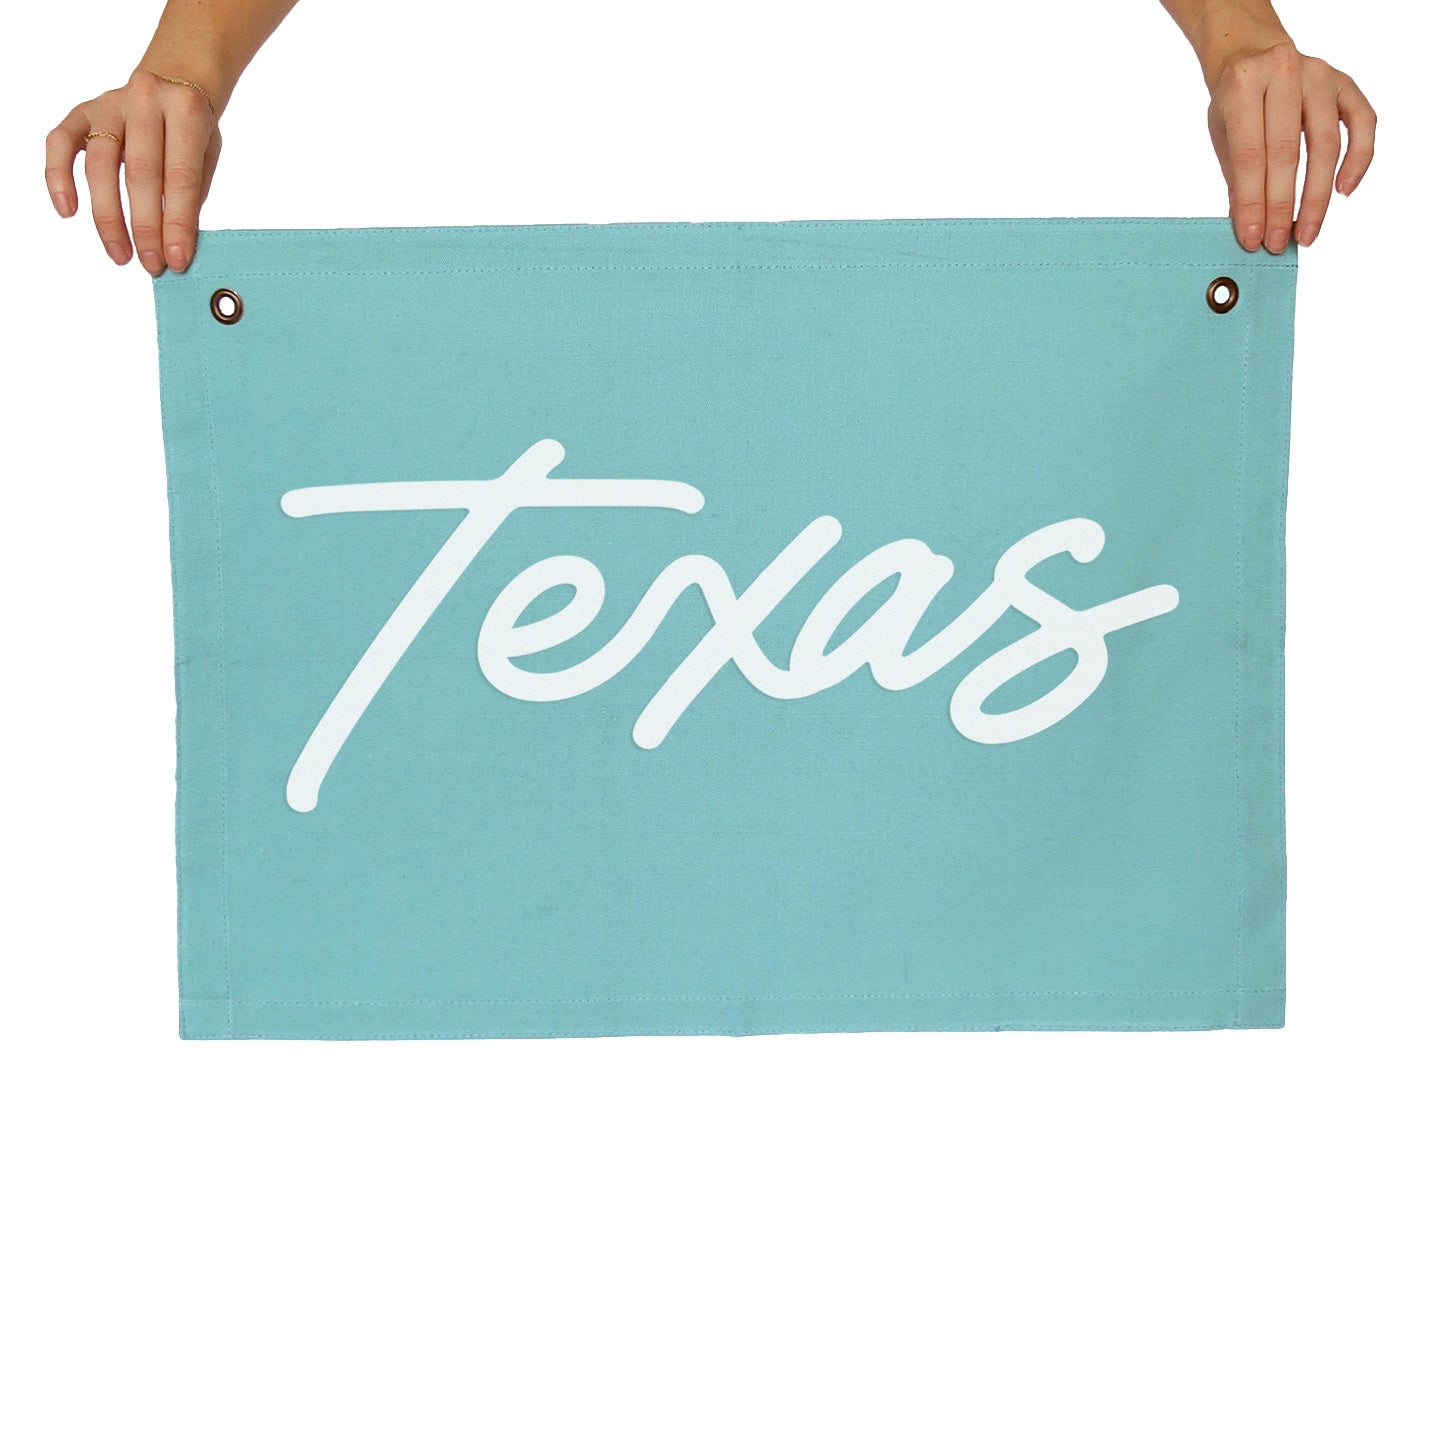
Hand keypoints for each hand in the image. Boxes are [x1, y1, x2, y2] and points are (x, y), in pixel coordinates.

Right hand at [45, 70, 221, 274]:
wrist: (173, 81)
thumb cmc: (191, 129)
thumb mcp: (206, 155)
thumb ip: (191, 193)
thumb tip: (175, 245)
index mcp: (185, 111)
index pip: (180, 177)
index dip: (178, 223)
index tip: (176, 260)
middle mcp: (144, 101)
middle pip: (139, 172)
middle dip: (145, 226)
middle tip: (151, 264)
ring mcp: (108, 104)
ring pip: (99, 164)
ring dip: (108, 216)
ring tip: (120, 254)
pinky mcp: (81, 111)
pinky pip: (60, 143)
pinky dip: (59, 176)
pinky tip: (67, 210)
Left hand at [1206, 40, 1374, 251]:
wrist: (1254, 54)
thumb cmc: (1237, 102)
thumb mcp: (1222, 135)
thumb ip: (1236, 177)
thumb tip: (1250, 227)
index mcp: (1244, 84)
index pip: (1250, 156)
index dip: (1253, 203)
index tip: (1253, 238)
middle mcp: (1285, 73)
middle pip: (1287, 152)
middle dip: (1282, 206)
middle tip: (1278, 243)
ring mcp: (1320, 75)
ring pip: (1325, 144)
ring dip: (1317, 196)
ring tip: (1307, 231)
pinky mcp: (1346, 83)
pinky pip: (1363, 123)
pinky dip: (1358, 159)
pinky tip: (1345, 190)